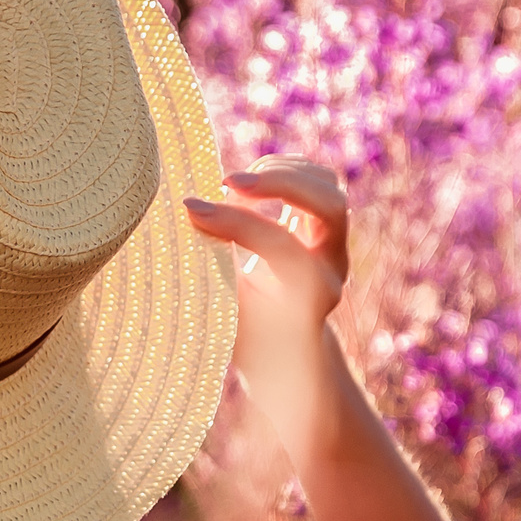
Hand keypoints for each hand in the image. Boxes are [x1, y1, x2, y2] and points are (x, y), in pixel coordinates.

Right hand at [184, 158, 350, 414]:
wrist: (281, 349)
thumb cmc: (243, 336)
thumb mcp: (223, 315)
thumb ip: (211, 275)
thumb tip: (185, 221)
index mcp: (309, 298)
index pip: (281, 245)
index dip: (235, 224)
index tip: (190, 212)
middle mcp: (332, 266)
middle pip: (329, 206)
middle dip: (278, 184)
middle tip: (225, 182)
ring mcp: (334, 243)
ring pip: (327, 186)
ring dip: (279, 173)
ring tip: (232, 187)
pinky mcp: (326, 224)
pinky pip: (318, 180)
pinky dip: (281, 171)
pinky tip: (245, 187)